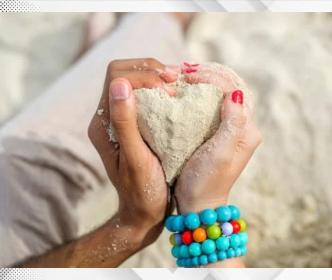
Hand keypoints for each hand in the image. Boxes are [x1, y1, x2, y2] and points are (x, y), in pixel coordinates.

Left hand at [88, 58, 179, 244]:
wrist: (143, 211)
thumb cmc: (142, 191)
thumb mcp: (135, 159)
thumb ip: (125, 123)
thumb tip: (120, 84)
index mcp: (103, 124)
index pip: (116, 77)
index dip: (143, 74)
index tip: (168, 89)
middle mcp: (107, 117)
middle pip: (122, 72)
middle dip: (150, 69)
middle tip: (175, 80)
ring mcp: (120, 119)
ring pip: (133, 79)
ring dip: (155, 76)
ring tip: (177, 84)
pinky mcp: (133, 123)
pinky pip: (142, 93)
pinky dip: (159, 87)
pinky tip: (174, 94)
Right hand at [175, 63, 262, 213]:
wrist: (198, 203)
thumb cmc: (206, 181)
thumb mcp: (221, 153)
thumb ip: (232, 124)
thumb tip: (235, 93)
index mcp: (247, 130)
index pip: (235, 91)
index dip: (213, 78)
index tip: (190, 75)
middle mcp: (242, 127)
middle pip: (231, 89)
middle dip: (210, 75)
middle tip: (186, 71)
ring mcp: (230, 130)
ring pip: (221, 95)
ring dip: (205, 82)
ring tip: (185, 76)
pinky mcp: (217, 133)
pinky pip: (212, 106)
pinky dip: (200, 94)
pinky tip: (187, 90)